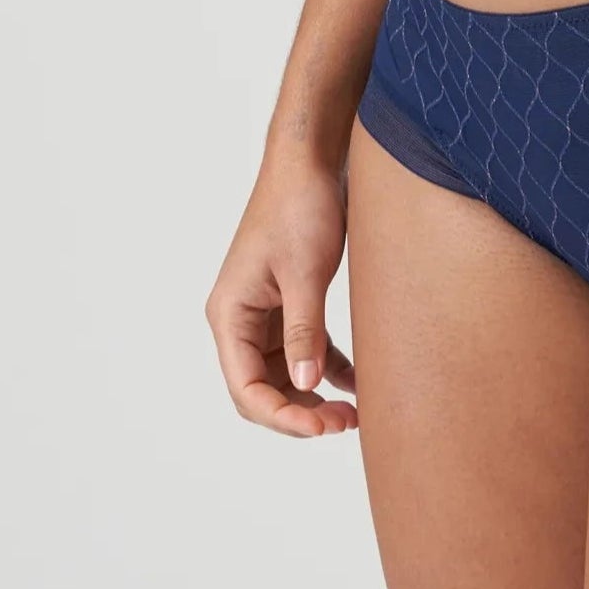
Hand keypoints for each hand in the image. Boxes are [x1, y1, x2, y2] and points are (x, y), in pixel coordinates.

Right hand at [205, 142, 357, 437]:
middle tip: (346, 424)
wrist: (311, 161)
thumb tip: (306, 387)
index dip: (283, 417)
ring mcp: (264, 312)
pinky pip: (305, 348)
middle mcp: (240, 319)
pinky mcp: (290, 301)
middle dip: (299, 413)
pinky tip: (359, 383)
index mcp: (229, 314)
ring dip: (314, 396)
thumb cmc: (300, 207)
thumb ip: (303, 331)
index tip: (325, 427)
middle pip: (262, 389)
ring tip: (355, 412)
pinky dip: (328, 368)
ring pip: (285, 374)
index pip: (246, 389)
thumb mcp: (305, 273)